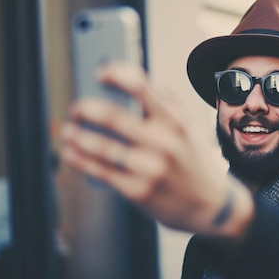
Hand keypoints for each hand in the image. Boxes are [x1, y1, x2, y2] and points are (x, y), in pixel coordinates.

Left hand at [60, 62, 252, 237]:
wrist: (210, 204)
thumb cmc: (193, 159)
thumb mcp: (190, 125)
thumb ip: (166, 102)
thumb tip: (130, 80)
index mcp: (176, 121)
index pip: (142, 88)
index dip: (115, 76)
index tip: (99, 74)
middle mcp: (164, 143)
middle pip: (113, 117)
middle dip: (86, 109)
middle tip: (76, 108)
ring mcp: (150, 169)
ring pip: (103, 147)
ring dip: (78, 136)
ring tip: (68, 131)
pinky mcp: (139, 192)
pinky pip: (101, 173)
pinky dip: (81, 161)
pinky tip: (71, 154)